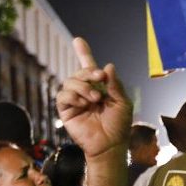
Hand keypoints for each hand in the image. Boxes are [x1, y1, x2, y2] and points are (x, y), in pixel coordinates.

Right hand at [56, 37, 132, 159]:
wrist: (110, 144)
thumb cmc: (119, 126)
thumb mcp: (122, 103)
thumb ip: (115, 85)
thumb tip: (108, 65)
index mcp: (100, 89)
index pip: (90, 69)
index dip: (83, 54)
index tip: (78, 41)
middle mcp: (86, 92)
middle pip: (80, 72)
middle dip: (90, 71)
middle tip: (101, 78)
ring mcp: (75, 101)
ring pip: (70, 81)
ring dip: (84, 86)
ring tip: (95, 99)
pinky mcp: (66, 110)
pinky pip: (63, 95)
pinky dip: (73, 96)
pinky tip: (83, 103)